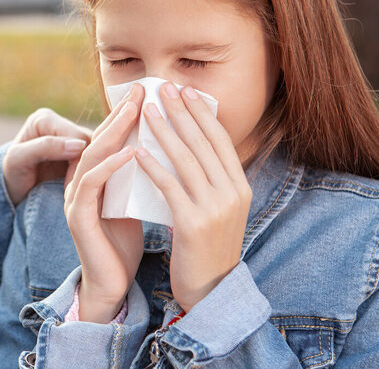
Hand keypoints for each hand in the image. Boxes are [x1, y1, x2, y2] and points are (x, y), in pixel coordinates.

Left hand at [3, 108, 92, 204]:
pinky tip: (92, 188)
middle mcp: (61, 125)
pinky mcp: (80, 154)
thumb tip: (79, 145)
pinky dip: (95, 174)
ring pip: (97, 152)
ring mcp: (72, 139)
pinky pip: (96, 162)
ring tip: (87, 191)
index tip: (71, 185)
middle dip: (88, 166)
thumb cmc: (12, 173)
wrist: (13, 189)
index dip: (79, 159)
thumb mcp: (19, 159)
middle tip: (83, 190)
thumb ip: (45, 147)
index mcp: (45, 119)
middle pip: (90, 142)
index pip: (76, 135)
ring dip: (94, 171)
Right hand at [64, 84, 145, 322]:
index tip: (148, 94)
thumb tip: (165, 146)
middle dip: (119, 115)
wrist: (112, 284)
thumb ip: (139, 175)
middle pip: (97, 140)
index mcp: (93, 179)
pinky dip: (109, 166)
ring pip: (91, 156)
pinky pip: (91, 184)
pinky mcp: (77, 217)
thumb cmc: (125, 243)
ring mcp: (76, 200)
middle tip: (141, 91)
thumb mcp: (134, 200)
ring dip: (113, 132)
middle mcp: (80, 184)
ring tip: (135, 112)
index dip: (125, 116)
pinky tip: (129, 152)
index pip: (108, 140)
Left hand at [134, 82, 251, 311]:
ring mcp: (215, 208)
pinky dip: (153, 166)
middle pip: (203, 143)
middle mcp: (232, 193)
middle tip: (163, 88)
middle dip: (181, 113)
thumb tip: (188, 145)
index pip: (220, 141)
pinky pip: (169, 187)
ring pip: (186, 160)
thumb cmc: (206, 246)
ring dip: (164, 132)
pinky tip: (137, 151)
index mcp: (240, 187)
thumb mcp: (216, 209)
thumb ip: (208, 180)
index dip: (202, 114)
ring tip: (147, 111)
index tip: (185, 91)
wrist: (209, 290)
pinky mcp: (193, 224)